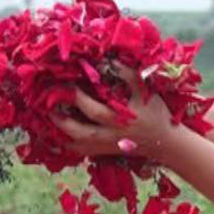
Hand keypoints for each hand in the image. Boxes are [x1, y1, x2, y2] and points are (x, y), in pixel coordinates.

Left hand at [51, 62, 175, 161]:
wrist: (164, 142)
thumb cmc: (155, 112)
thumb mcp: (146, 90)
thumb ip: (128, 75)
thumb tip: (107, 61)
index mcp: (123, 119)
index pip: (96, 110)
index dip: (79, 97)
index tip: (66, 82)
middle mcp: (113, 135)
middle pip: (83, 132)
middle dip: (64, 120)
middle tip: (49, 104)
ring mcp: (108, 146)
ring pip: (80, 145)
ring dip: (61, 133)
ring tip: (49, 118)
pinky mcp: (105, 152)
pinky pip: (82, 152)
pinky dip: (68, 145)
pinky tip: (55, 135)